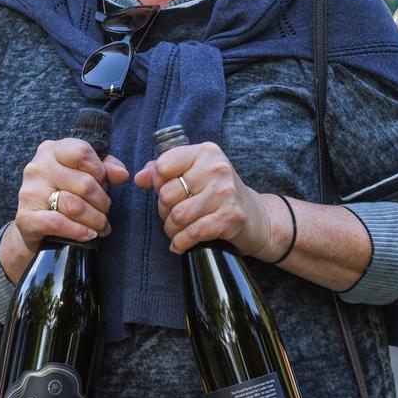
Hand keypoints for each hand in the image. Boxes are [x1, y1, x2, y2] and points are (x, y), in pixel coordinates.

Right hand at [3, 139, 128, 271]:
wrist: (33, 224)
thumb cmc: (64, 193)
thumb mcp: (86, 175)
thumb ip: (107, 169)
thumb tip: (121, 174)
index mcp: (51, 150)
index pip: (82, 152)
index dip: (99, 170)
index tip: (103, 183)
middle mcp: (37, 167)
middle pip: (84, 183)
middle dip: (103, 202)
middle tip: (106, 212)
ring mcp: (30, 192)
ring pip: (75, 206)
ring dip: (96, 220)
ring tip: (101, 226)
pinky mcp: (26, 217)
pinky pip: (59, 223)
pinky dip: (79, 231)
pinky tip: (89, 234)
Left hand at [135, 141, 277, 257]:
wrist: (258, 218)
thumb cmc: (220, 195)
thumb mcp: (195, 174)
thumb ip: (164, 171)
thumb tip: (138, 178)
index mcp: (205, 152)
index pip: (163, 165)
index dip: (157, 183)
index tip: (165, 192)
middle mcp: (217, 168)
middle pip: (167, 193)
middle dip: (163, 210)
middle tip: (173, 216)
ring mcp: (226, 193)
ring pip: (177, 215)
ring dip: (171, 229)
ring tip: (176, 231)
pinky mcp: (230, 218)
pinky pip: (192, 232)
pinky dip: (180, 243)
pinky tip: (180, 244)